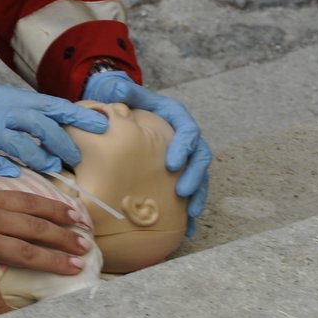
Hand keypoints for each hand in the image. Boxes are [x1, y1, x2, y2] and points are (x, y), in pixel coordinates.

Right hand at [0, 78, 108, 176]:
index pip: (52, 105)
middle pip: (43, 128)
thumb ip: (14, 106)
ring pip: (23, 148)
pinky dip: (6, 169)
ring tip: (53, 171)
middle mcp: (1, 112)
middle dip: (64, 144)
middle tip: (75, 159)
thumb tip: (40, 114)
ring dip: (41, 161)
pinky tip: (14, 176)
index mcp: (10, 98)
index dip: (77, 116)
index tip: (100, 125)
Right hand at [0, 162, 88, 312]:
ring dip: (55, 260)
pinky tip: (13, 316)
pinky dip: (1, 304)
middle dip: (65, 236)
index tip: (75, 215)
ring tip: (76, 266)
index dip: (55, 210)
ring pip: (28, 252)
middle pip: (37, 228)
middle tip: (86, 243)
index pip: (30, 204)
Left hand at [82, 70, 211, 235]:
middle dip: (194, 176)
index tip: (171, 164)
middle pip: (200, 156)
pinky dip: (189, 209)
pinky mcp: (178, 172)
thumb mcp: (120, 91)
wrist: (118, 112)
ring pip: (200, 176)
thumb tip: (117, 89)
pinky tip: (186, 228)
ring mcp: (184, 156)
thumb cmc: (121, 101)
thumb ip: (120, 89)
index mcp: (176, 117)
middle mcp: (184, 136)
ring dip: (197, 195)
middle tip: (181, 193)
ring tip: (190, 214)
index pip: (188, 131)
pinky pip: (191, 192)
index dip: (183, 148)